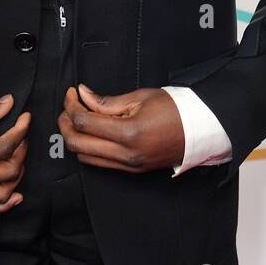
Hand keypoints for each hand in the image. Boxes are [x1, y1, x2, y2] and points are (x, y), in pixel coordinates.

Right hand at [0, 93, 29, 212]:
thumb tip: (7, 104)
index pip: (3, 148)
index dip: (19, 132)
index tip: (25, 118)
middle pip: (6, 172)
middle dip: (21, 151)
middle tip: (21, 133)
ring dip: (15, 178)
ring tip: (18, 158)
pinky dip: (0, 205)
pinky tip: (14, 196)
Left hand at [57, 83, 185, 173]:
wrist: (200, 130)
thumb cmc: (175, 109)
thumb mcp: (140, 97)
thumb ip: (106, 101)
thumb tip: (83, 95)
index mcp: (129, 133)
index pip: (84, 122)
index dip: (71, 106)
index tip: (72, 93)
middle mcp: (126, 155)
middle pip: (77, 144)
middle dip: (65, 124)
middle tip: (69, 107)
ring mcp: (129, 166)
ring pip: (85, 158)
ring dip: (75, 138)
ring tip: (79, 118)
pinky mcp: (131, 171)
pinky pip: (100, 163)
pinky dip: (89, 148)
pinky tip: (92, 132)